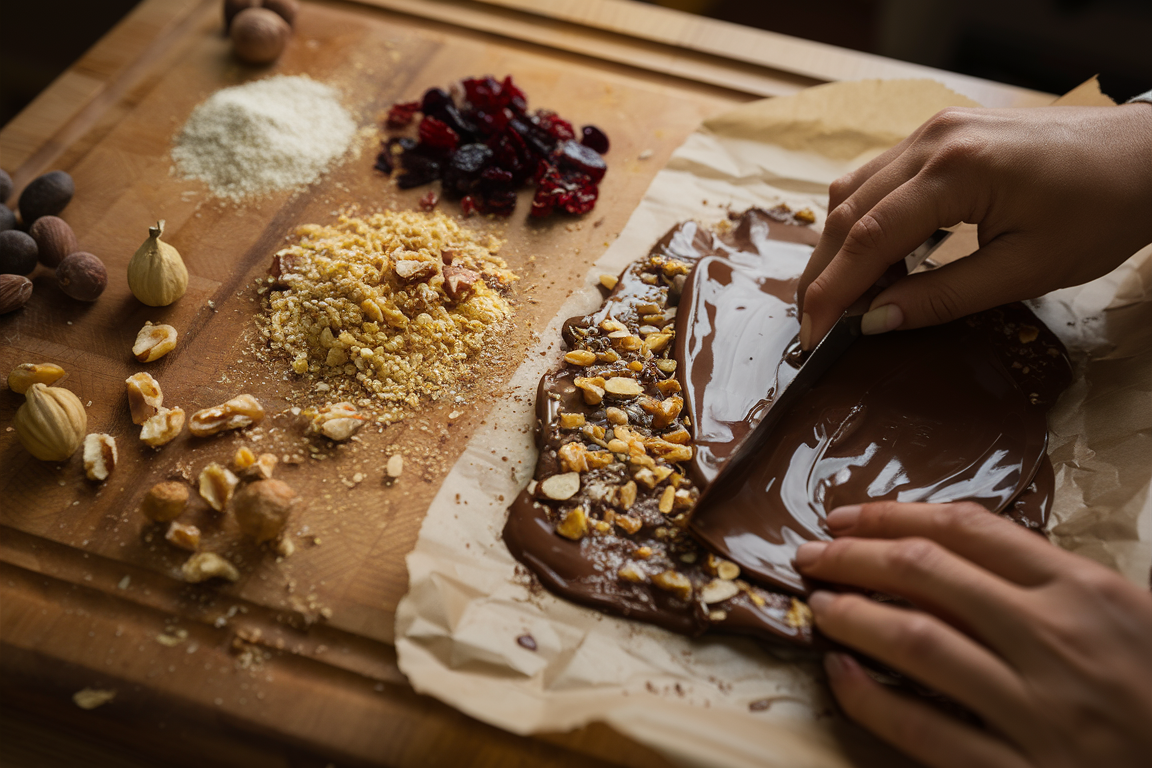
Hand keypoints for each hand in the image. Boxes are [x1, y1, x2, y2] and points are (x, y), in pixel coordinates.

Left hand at [793, 501, 1151, 767]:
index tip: (848, 518)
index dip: (893, 516)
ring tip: (821, 605)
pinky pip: (926, 731)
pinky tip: (843, 677)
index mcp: (1085, 591)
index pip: (969, 531)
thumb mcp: (1127, 617)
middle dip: (855, 556)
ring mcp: (1039, 710)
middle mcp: (1056, 640)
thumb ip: (1051, 584)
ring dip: (854, 616)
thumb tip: (954, 556)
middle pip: (928, 574)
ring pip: (918, 643)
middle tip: (811, 555)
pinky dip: (872, 701)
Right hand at [796, 104, 1151, 348]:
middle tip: (815, 324)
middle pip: (848, 211)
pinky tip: (879, 258)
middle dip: (824, 274)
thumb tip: (875, 322)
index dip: (832, 292)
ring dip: (841, 247)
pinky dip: (867, 221)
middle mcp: (933, 139)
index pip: (867, 237)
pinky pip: (881, 178)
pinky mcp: (942, 134)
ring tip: (847, 297)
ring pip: (855, 190)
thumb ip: (942, 298)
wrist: (1150, 157)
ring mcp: (935, 130)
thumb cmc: (1104, 210)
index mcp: (956, 170)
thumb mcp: (1025, 271)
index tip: (813, 335)